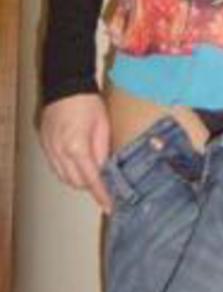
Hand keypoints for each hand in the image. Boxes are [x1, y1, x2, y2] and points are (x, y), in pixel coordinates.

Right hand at [40, 93, 112, 213]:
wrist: (66, 86)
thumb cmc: (88, 102)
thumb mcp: (103, 125)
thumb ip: (103, 150)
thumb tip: (104, 170)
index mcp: (77, 147)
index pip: (91, 180)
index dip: (101, 194)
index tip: (109, 205)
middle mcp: (60, 153)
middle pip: (75, 182)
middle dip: (89, 185)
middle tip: (103, 183)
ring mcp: (49, 149)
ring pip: (63, 177)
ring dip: (77, 179)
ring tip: (90, 171)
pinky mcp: (44, 145)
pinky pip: (55, 166)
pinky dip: (66, 169)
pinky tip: (76, 162)